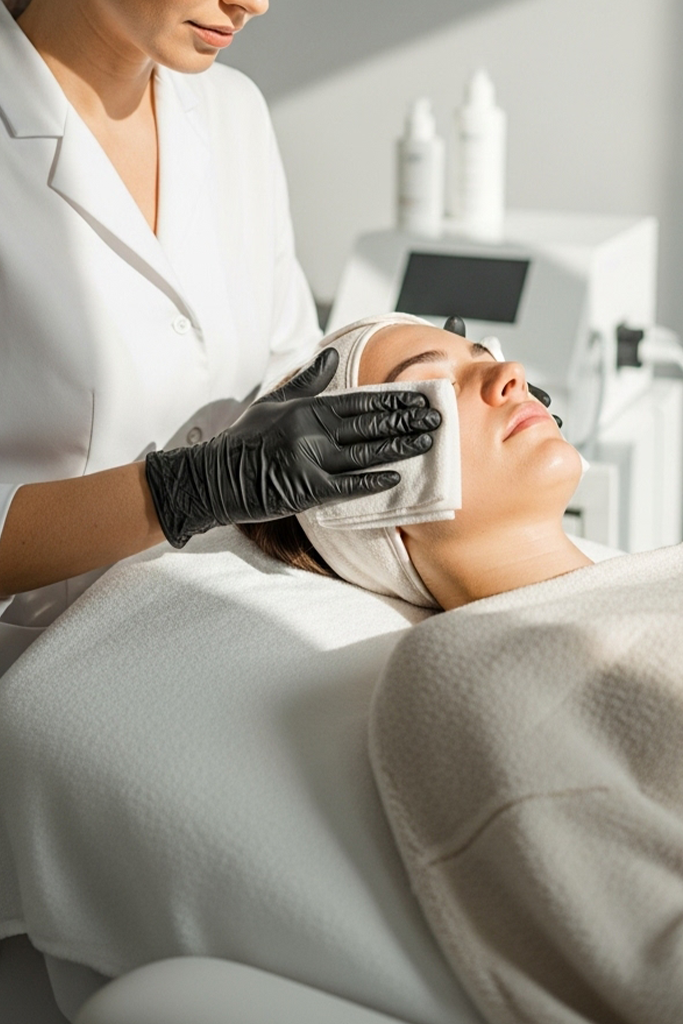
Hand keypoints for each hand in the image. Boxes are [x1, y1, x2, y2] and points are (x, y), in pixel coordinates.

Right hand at [145, 348, 440, 546]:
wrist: (216, 476)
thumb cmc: (245, 439)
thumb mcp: (275, 401)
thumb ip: (308, 380)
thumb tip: (332, 354)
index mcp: (307, 408)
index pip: (361, 401)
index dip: (394, 400)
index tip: (420, 398)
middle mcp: (312, 432)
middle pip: (370, 425)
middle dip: (407, 421)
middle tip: (438, 419)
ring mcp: (310, 461)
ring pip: (366, 453)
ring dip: (399, 447)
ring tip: (427, 442)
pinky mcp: (306, 490)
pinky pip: (347, 486)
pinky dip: (372, 482)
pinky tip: (396, 477)